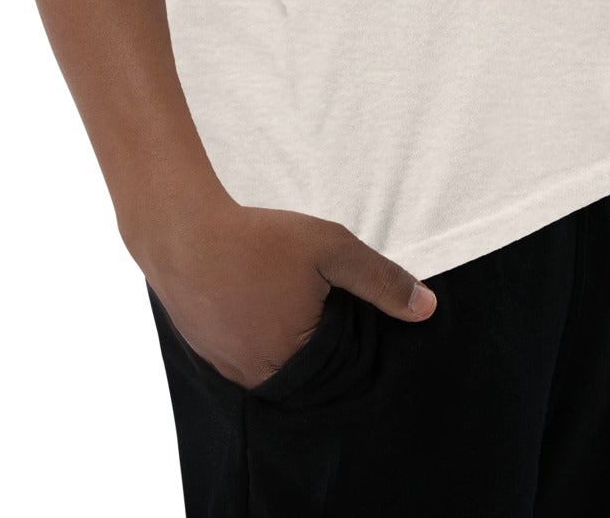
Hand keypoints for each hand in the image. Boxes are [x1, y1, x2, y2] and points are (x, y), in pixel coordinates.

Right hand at [139, 197, 436, 389]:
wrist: (182, 231)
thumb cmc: (259, 239)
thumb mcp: (330, 248)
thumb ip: (380, 280)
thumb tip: (427, 309)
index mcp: (295, 362)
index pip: (341, 372)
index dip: (350, 338)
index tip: (342, 305)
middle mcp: (260, 378)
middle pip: (307, 373)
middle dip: (318, 342)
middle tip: (313, 298)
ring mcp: (229, 370)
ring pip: (274, 365)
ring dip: (285, 340)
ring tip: (284, 298)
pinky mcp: (207, 354)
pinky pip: (244, 357)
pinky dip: (256, 335)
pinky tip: (257, 301)